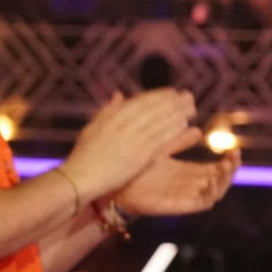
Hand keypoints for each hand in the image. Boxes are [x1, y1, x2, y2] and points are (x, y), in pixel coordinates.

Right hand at [60, 89, 196, 200]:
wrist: (79, 178)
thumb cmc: (84, 156)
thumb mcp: (92, 128)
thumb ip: (107, 110)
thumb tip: (119, 94)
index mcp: (112, 117)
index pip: (140, 102)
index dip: (158, 96)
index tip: (172, 92)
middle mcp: (123, 125)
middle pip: (153, 109)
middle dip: (172, 101)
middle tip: (189, 96)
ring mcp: (131, 140)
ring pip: (158, 122)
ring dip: (176, 113)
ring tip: (191, 108)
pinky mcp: (138, 155)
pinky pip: (159, 139)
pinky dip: (172, 131)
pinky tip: (184, 126)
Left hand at [113, 128, 241, 217]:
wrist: (115, 182)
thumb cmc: (133, 166)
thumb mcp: (160, 148)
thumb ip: (178, 140)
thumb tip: (197, 129)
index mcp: (186, 172)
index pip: (214, 169)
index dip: (227, 162)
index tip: (234, 150)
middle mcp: (189, 185)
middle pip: (219, 180)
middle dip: (231, 170)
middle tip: (234, 157)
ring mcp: (185, 196)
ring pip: (215, 192)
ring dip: (224, 180)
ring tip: (226, 166)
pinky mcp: (179, 205)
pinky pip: (202, 203)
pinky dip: (211, 193)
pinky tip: (211, 180)